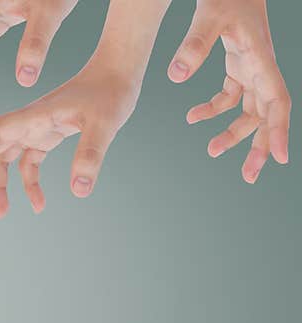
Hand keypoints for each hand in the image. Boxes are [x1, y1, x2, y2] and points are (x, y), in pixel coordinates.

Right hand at [0, 62, 140, 216]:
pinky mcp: (44, 137)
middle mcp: (26, 123)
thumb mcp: (104, 124)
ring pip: (4, 160)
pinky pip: (28, 165)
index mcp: (32, 115)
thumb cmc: (109, 93)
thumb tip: (79, 191)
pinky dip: (29, 185)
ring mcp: (33, 131)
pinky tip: (39, 205)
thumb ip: (90, 154)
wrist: (117, 75)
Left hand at [168, 0, 290, 182]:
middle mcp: (261, 68)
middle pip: (267, 115)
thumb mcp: (209, 16)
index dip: (278, 130)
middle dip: (260, 145)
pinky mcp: (238, 66)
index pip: (276, 102)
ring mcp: (251, 69)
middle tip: (249, 175)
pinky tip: (191, 118)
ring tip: (213, 150)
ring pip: (249, 110)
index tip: (278, 158)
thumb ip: (193, 46)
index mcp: (261, 60)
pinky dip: (214, 110)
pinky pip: (231, 96)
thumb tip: (176, 75)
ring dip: (234, 132)